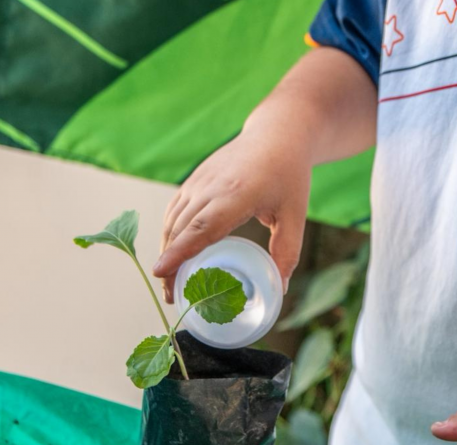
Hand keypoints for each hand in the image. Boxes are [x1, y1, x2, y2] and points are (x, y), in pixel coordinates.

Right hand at [153, 131, 311, 301]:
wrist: (276, 135)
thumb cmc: (288, 176)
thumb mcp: (295, 216)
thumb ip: (287, 252)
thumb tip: (279, 289)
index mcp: (237, 194)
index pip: (202, 227)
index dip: (180, 251)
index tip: (161, 272)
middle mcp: (211, 187)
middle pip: (181, 229)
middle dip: (170, 264)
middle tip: (172, 297)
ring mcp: (199, 181)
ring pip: (173, 220)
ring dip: (167, 251)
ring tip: (170, 282)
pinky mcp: (194, 180)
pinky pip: (175, 210)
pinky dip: (169, 233)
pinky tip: (173, 253)